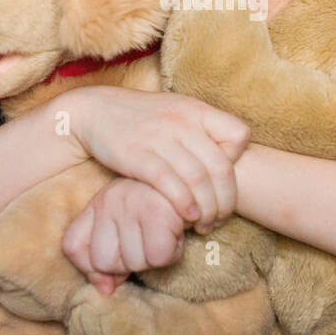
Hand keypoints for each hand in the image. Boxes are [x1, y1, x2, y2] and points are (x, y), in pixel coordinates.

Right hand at [57, 87, 247, 231]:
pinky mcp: (137, 155)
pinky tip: (186, 217)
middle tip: (219, 219)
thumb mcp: (177, 113)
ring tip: (203, 224)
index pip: (238, 134)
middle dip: (226, 201)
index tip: (225, 180)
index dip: (239, 161)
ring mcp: (160, 138)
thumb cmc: (143, 119)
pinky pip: (169, 183)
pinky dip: (183, 204)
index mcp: (196, 110)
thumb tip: (230, 161)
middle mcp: (182, 122)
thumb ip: (203, 132)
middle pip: (221, 168)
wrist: (96, 111)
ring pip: (198, 180)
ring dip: (207, 209)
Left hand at [62, 177, 186, 293]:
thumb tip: (105, 290)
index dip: (92, 267)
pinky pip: (158, 257)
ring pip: (133, 262)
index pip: (73, 247)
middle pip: (103, 262)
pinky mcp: (157, 212)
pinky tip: (176, 233)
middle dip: (130, 262)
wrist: (196, 183)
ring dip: (154, 257)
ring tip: (164, 233)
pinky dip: (172, 253)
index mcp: (98, 203)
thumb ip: (108, 258)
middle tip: (148, 241)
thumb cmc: (161, 209)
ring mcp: (131, 205)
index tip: (117, 265)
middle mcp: (109, 200)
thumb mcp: (128, 229)